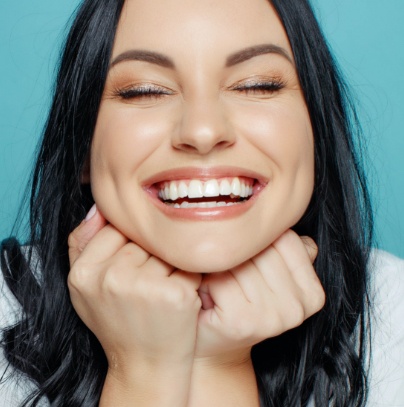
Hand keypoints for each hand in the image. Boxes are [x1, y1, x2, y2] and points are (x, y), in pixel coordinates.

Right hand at [67, 205, 201, 404]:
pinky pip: (188, 263)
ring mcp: (144, 286)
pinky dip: (188, 276)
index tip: (131, 268)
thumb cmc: (117, 320)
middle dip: (149, 255)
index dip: (128, 247)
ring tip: (160, 290)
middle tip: (146, 285)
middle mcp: (111, 277)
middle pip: (142, 237)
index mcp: (84, 273)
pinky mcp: (175, 294)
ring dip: (169, 264)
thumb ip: (82, 243)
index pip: (115, 227)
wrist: (144, 364)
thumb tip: (98, 206)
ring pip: (166, 248)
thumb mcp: (85, 285)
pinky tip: (178, 296)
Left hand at [195, 230, 324, 357]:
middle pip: (261, 249)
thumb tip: (284, 216)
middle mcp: (299, 307)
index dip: (256, 244)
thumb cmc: (237, 301)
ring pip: (239, 262)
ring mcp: (274, 317)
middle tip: (229, 276)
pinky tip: (210, 297)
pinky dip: (207, 283)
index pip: (285, 238)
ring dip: (220, 269)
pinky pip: (220, 278)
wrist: (214, 345)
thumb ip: (282, 247)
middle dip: (237, 256)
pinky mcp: (244, 322)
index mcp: (313, 293)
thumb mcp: (268, 274)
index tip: (248, 263)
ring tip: (220, 287)